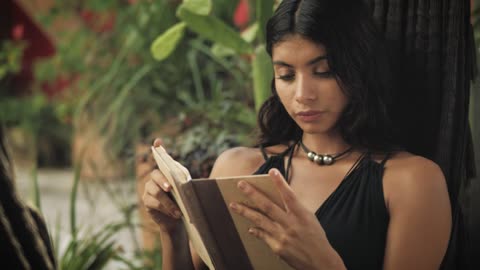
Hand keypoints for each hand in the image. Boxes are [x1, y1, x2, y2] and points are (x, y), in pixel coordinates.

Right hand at [142, 138, 182, 232]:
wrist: (178, 218)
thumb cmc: (184, 200)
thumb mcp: (187, 189)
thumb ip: (184, 182)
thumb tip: (186, 181)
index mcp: (166, 171)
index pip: (160, 156)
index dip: (158, 148)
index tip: (158, 141)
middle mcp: (155, 177)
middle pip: (156, 175)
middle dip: (163, 181)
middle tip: (170, 188)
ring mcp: (148, 188)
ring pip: (155, 192)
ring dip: (168, 202)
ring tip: (178, 211)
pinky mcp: (147, 201)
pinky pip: (154, 203)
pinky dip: (165, 209)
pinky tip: (174, 214)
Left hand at [229, 169, 345, 269]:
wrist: (321, 262)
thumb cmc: (316, 238)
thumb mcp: (310, 219)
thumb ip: (295, 209)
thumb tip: (280, 198)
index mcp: (302, 215)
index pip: (289, 195)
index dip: (281, 183)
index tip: (272, 171)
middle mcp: (291, 225)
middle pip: (268, 206)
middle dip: (253, 194)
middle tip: (241, 185)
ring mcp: (282, 236)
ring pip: (260, 220)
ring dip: (245, 211)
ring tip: (234, 204)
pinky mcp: (277, 247)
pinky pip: (263, 235)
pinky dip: (256, 230)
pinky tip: (249, 226)